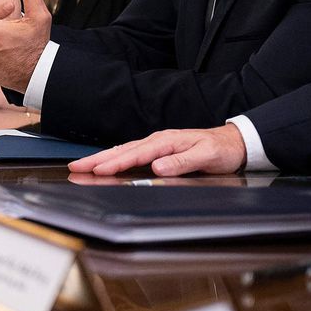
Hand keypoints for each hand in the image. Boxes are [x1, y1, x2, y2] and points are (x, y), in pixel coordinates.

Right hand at [68, 124, 245, 176]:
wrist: (234, 142)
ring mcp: (157, 145)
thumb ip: (182, 163)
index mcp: (166, 142)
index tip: (97, 169)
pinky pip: (132, 153)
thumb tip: (157, 166)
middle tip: (76, 166)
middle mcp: (158, 141)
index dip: (115, 163)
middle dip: (97, 158)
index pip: (135, 154)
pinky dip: (115, 158)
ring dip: (102, 158)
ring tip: (83, 165)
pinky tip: (107, 162)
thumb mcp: (206, 157)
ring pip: (124, 151)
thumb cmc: (221, 150)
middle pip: (122, 151)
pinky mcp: (158, 150)